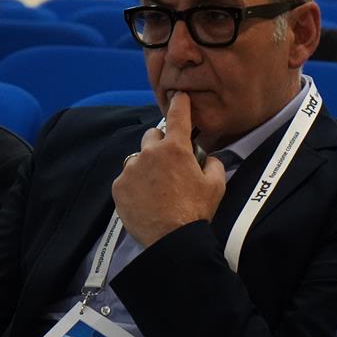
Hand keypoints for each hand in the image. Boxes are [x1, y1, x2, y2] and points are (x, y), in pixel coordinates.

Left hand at [112, 92, 227, 246]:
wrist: (172, 239)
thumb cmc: (196, 212)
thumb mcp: (216, 186)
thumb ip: (214, 164)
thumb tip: (209, 158)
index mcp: (176, 149)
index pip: (178, 116)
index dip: (180, 103)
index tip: (178, 97)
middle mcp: (150, 153)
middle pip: (153, 136)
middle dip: (161, 144)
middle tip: (170, 164)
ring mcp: (131, 170)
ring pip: (138, 159)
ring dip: (146, 167)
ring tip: (157, 189)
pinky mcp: (119, 187)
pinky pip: (127, 179)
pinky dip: (135, 186)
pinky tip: (146, 200)